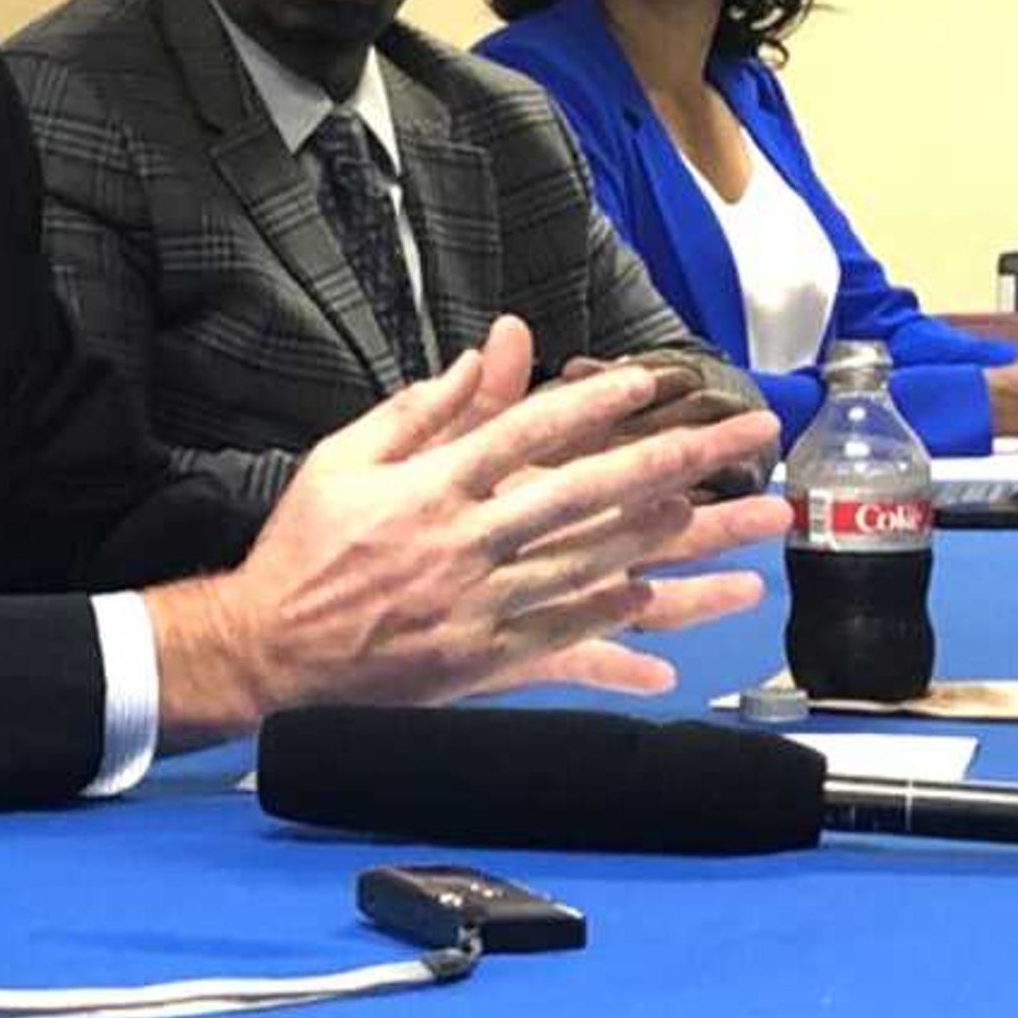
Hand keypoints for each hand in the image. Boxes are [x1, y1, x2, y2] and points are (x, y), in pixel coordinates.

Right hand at [154, 314, 789, 739]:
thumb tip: (485, 355)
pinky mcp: (484, 662)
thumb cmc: (302, 547)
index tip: (654, 381)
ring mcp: (482, 608)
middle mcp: (467, 544)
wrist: (265, 650)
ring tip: (752, 530)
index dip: (596, 404)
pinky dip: (620, 653)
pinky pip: (567, 654)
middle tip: (744, 438)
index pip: (528, 432)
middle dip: (676, 460)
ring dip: (685, 553)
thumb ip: (418, 410)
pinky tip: (675, 654)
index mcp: (431, 489)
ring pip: (601, 574)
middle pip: (589, 495)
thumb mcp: (342, 460)